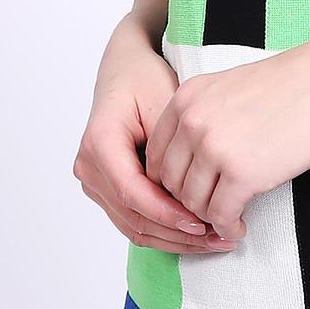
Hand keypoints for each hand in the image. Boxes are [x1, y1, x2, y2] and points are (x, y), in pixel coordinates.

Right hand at [73, 14, 232, 252]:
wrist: (127, 68)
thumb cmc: (145, 79)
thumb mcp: (165, 103)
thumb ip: (174, 148)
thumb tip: (194, 194)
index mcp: (100, 142)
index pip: (133, 192)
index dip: (168, 213)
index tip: (203, 223)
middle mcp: (90, 166)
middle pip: (133, 216)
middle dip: (178, 233)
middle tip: (219, 237)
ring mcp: (94, 181)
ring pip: (134, 226)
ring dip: (175, 239)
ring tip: (215, 240)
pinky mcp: (107, 189)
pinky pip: (135, 220)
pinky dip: (166, 231)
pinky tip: (197, 234)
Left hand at [144, 27, 309, 246]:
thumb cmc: (291, 84)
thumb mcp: (229, 87)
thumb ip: (203, 116)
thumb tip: (193, 158)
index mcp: (186, 98)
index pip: (156, 154)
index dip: (170, 180)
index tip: (189, 191)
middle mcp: (192, 122)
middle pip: (170, 182)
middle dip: (187, 202)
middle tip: (209, 210)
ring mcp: (215, 148)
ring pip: (192, 203)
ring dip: (208, 217)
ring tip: (228, 220)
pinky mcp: (242, 174)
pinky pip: (220, 215)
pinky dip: (228, 228)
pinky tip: (240, 228)